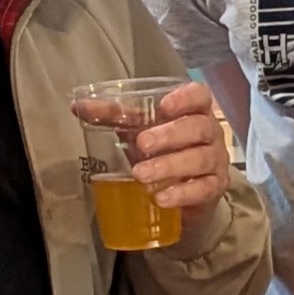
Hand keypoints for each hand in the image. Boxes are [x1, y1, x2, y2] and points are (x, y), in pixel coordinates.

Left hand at [125, 81, 232, 227]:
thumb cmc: (162, 148)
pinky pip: (203, 189)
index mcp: (194, 111)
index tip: (164, 106)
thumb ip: (112, 115)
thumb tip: (77, 106)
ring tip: (140, 174)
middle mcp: (210, 133)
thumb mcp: (138, 128)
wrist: (183, 190)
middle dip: (169, 135)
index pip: (200, 96)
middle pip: (198, 128)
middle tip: (142, 144)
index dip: (185, 98)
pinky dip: (181, 193)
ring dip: (169, 166)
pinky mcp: (214, 188)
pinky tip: (161, 198)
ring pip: (199, 159)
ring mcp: (216, 160)